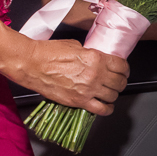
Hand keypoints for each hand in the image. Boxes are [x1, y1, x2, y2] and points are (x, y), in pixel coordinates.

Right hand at [14, 38, 129, 115]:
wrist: (32, 64)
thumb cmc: (49, 52)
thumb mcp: (76, 46)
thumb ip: (90, 55)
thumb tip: (97, 60)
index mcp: (96, 58)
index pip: (121, 66)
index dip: (125, 69)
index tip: (123, 71)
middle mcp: (95, 74)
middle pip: (120, 82)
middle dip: (121, 82)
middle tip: (117, 82)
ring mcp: (88, 89)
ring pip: (113, 96)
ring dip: (113, 95)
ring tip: (110, 93)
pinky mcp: (79, 101)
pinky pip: (101, 109)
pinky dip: (107, 109)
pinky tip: (107, 106)